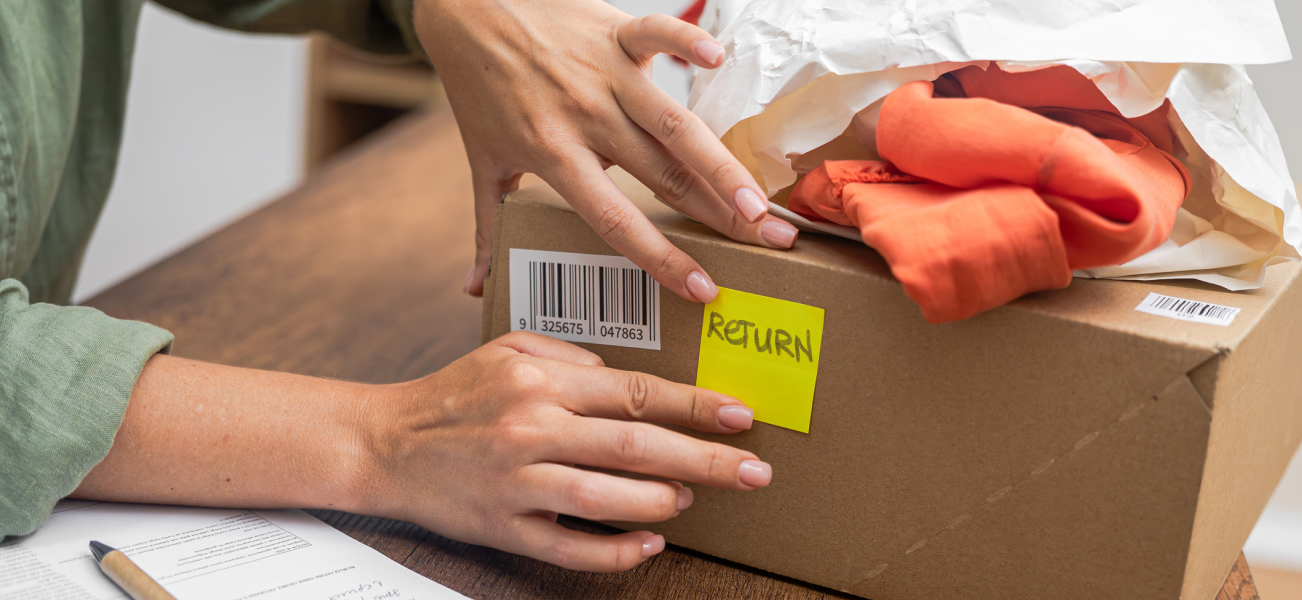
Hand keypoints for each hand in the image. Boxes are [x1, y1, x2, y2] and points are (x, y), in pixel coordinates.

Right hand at [358, 332, 770, 570]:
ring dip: (661, 501)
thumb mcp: (507, 348)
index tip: (739, 415)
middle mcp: (529, 429)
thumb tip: (626, 379)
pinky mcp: (501, 527)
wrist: (384, 444)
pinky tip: (650, 544)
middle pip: (634, 445)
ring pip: (606, 498)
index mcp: (537, 381)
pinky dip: (615, 550)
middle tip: (753, 470)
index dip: (693, 405)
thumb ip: (571, 354)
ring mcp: (515, 483)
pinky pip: (569, 547)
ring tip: (694, 499)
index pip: (632, 392)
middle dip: (703, 459)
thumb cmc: (453, 394)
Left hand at [413, 0, 799, 302]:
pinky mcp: (613, 31)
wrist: (464, 7)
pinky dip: (686, 42)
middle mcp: (585, 118)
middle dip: (719, 216)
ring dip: (721, 161)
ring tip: (761, 200)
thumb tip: (476, 289)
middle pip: (663, 175)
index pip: (614, 219)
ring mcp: (603, 73)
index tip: (702, 288)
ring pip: (673, 122)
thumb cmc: (478, 89)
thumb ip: (487, 226)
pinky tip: (720, 59)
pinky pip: (655, 34)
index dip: (660, 257)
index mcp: (553, 154)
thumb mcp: (482, 160)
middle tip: (767, 245)